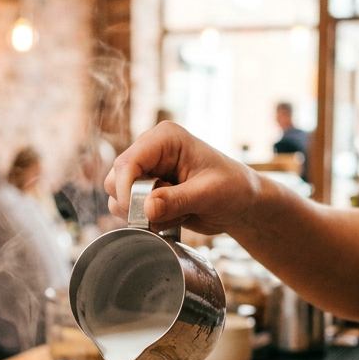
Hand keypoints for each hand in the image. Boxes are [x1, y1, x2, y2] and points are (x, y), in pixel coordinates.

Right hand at [105, 122, 264, 234]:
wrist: (241, 204)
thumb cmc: (233, 189)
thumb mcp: (210, 194)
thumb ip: (178, 200)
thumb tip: (146, 208)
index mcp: (165, 138)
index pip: (128, 162)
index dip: (128, 190)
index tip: (143, 214)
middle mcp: (149, 150)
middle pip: (116, 180)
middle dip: (136, 204)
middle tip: (169, 212)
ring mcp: (145, 171)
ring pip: (117, 197)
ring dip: (143, 214)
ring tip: (177, 213)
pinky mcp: (144, 190)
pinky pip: (127, 210)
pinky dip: (147, 221)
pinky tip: (173, 217)